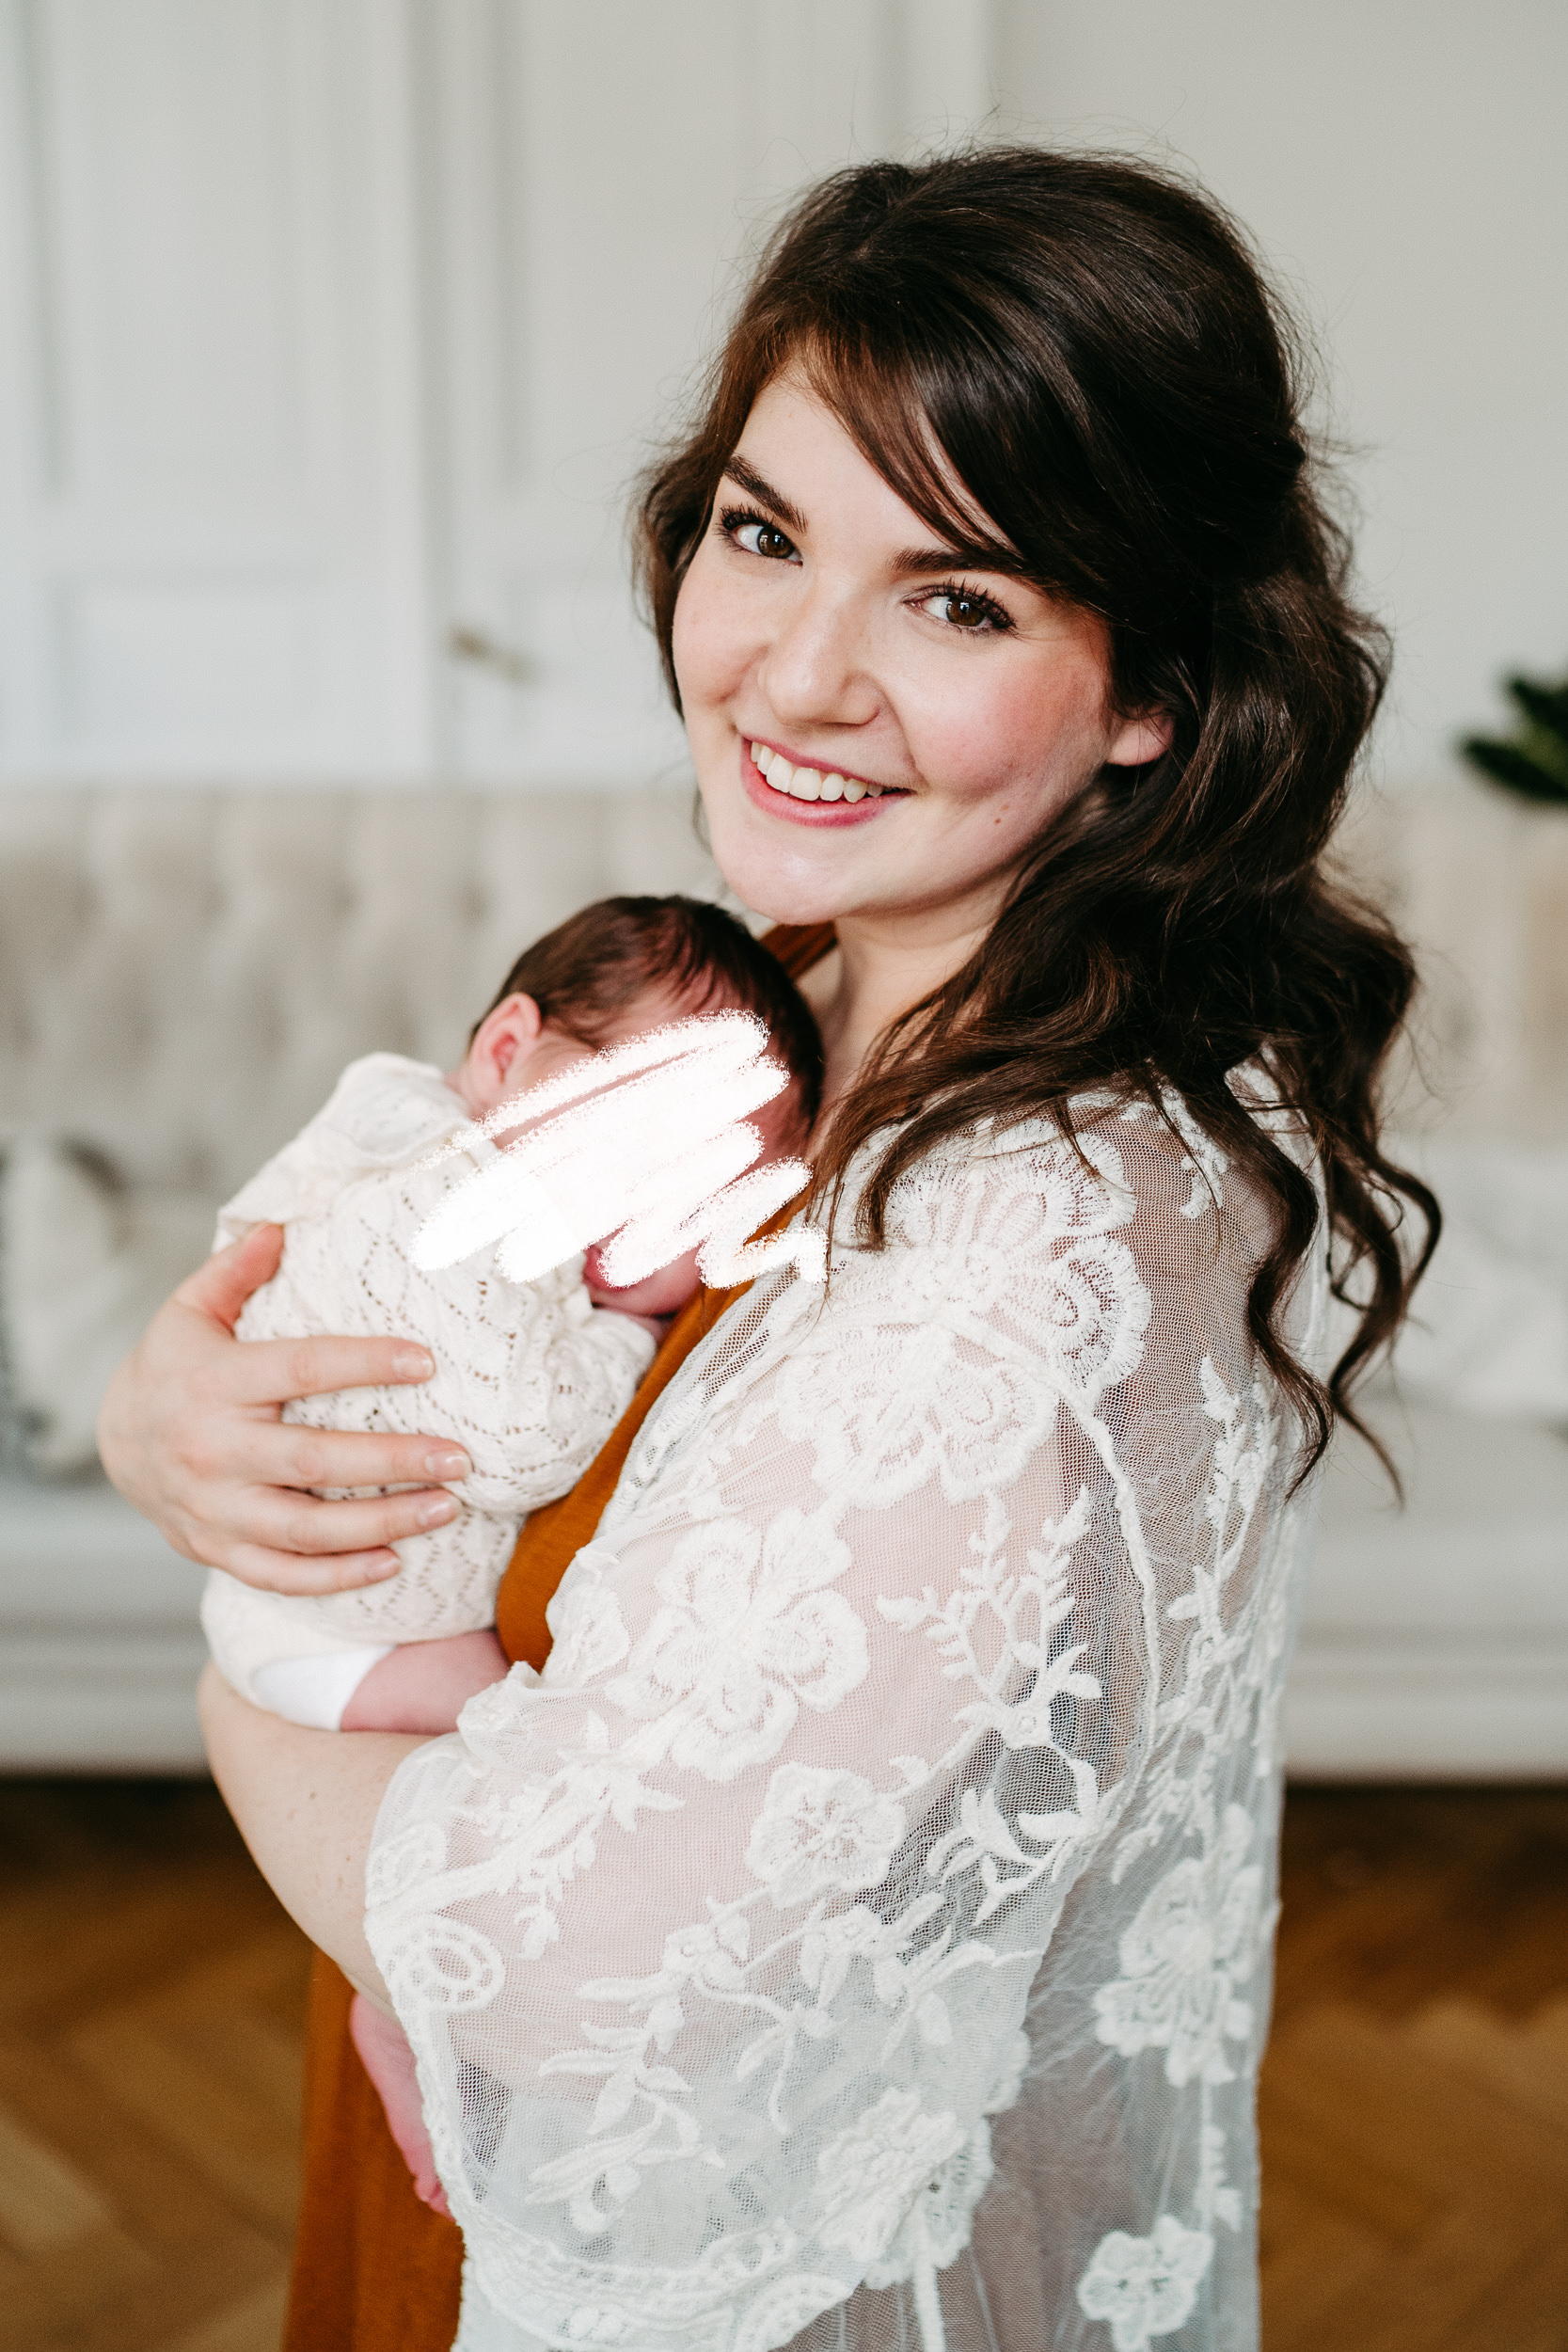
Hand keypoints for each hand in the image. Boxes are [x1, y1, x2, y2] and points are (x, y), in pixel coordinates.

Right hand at [97, 1224, 471, 1594]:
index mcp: (215, 1383)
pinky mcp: (217, 1550)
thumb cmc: (175, 1367)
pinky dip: (337, 1577)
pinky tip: (394, 1561)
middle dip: (395, 1460)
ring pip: (307, 1529)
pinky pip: (283, 1574)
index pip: (303, 1370)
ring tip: (446, 1508)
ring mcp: (215, 1509)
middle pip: (315, 1460)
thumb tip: (281, 1226)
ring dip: (383, 1523)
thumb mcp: (189, 1310)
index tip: (428, 1361)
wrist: (116, 1444)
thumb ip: (234, 1270)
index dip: (367, 1364)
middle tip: (460, 1457)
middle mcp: (214, 1450)